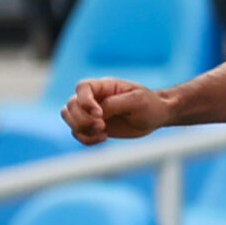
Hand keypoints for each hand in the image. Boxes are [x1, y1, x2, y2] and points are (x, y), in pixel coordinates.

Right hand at [60, 78, 174, 144]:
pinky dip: (85, 138)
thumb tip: (96, 113)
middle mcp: (93, 98)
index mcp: (103, 86)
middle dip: (82, 119)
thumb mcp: (137, 100)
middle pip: (71, 105)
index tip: (99, 114)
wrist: (157, 116)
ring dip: (81, 128)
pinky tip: (103, 138)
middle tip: (102, 125)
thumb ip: (114, 104)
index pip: (82, 87)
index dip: (84, 101)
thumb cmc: (149, 104)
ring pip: (69, 118)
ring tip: (102, 132)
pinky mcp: (94, 126)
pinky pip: (78, 132)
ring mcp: (91, 112)